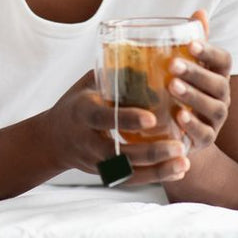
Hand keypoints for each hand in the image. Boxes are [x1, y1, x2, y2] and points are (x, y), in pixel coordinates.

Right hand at [41, 71, 190, 183]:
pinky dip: (154, 177)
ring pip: (128, 171)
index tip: (153, 118)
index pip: (105, 118)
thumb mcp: (86, 84)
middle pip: (119, 153)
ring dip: (157, 170)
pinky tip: (177, 171)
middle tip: (179, 146)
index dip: (128, 119)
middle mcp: (87, 140)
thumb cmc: (76, 104)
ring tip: (185, 163)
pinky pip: (130, 180)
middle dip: (151, 152)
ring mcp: (95, 161)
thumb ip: (112, 74)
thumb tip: (148, 57)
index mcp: (82, 113)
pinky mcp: (104, 174)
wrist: (52, 139)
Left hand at [169, 10, 231, 153]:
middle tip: (172, 65)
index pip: (224, 61)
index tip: (190, 43)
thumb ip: (193, 41)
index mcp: (218, 75)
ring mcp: (216, 119)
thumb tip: (199, 11)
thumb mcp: (186, 65)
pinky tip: (179, 117)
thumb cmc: (183, 90)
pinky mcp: (206, 139)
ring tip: (172, 87)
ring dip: (194, 96)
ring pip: (214, 108)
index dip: (210, 51)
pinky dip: (194, 125)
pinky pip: (205, 133)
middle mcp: (222, 96)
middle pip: (218, 84)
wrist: (180, 131)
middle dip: (197, 73)